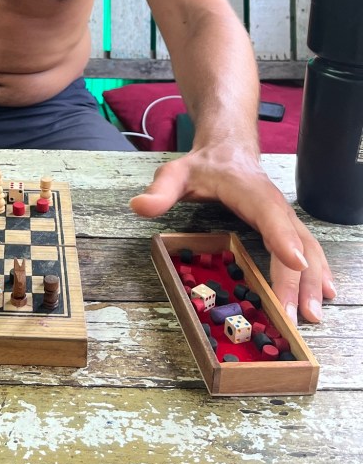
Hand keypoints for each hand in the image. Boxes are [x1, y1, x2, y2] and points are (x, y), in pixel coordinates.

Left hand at [129, 141, 335, 322]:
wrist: (228, 148)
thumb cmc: (204, 165)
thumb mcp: (175, 173)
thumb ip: (160, 190)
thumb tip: (138, 206)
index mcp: (250, 190)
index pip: (268, 214)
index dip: (282, 237)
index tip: (294, 261)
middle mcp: (274, 205)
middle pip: (294, 240)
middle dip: (298, 277)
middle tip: (300, 315)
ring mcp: (284, 217)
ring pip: (307, 247)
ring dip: (312, 280)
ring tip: (314, 314)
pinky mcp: (286, 227)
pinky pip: (307, 249)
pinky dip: (317, 271)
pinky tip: (324, 293)